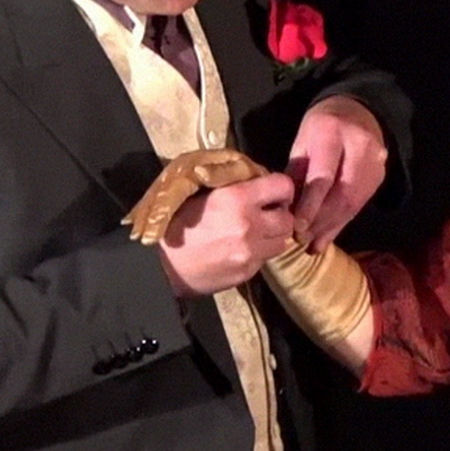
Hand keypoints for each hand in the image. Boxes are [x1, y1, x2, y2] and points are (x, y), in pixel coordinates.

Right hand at [156, 172, 296, 296]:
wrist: (161, 265)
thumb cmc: (176, 224)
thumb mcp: (201, 194)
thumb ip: (232, 184)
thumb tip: (256, 178)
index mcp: (236, 198)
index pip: (283, 186)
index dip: (281, 188)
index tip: (273, 192)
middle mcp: (249, 225)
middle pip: (288, 218)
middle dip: (279, 215)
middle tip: (265, 214)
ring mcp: (250, 252)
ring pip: (282, 242)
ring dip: (272, 236)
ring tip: (255, 232)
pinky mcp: (247, 272)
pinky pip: (265, 259)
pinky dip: (259, 253)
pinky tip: (240, 249)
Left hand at [286, 95, 387, 250]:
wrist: (357, 112)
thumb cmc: (321, 128)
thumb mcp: (302, 142)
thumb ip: (296, 174)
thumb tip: (286, 212)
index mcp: (332, 132)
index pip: (324, 176)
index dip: (310, 205)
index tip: (296, 227)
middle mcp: (360, 146)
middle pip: (342, 194)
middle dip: (320, 221)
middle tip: (301, 239)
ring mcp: (375, 163)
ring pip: (353, 204)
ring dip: (330, 227)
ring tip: (311, 243)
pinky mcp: (380, 176)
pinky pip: (359, 205)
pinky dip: (340, 223)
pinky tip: (325, 237)